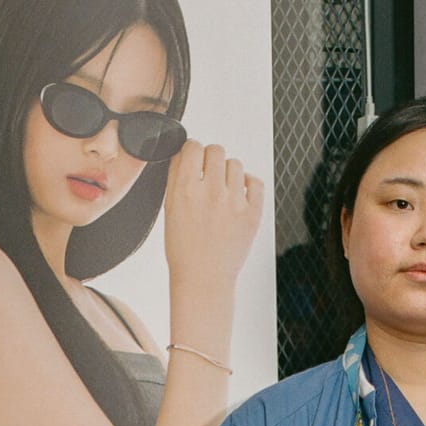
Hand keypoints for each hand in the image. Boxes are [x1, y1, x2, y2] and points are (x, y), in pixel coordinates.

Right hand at [164, 140, 264, 312]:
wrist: (203, 279)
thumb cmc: (184, 247)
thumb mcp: (170, 209)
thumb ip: (176, 176)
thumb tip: (185, 151)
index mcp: (185, 189)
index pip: (193, 146)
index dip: (192, 152)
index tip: (194, 160)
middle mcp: (211, 192)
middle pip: (216, 150)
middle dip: (210, 159)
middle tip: (208, 176)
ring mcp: (234, 203)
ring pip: (235, 164)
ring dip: (228, 173)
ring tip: (222, 191)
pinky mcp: (253, 214)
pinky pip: (255, 182)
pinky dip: (248, 184)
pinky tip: (238, 196)